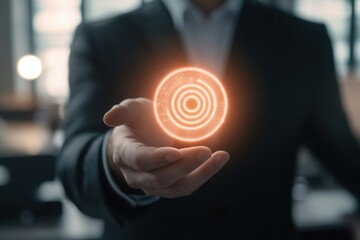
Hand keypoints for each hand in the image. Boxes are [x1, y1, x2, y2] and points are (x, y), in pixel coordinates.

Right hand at [103, 97, 229, 197]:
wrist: (140, 140)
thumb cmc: (137, 122)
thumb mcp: (131, 110)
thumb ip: (123, 111)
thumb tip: (109, 117)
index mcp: (125, 153)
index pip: (139, 160)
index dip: (156, 158)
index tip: (175, 151)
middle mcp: (136, 174)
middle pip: (160, 178)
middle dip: (184, 166)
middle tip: (205, 150)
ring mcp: (152, 184)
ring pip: (176, 187)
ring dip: (200, 174)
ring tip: (220, 158)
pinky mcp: (168, 187)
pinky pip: (186, 187)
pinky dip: (203, 176)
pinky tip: (217, 162)